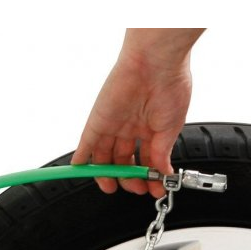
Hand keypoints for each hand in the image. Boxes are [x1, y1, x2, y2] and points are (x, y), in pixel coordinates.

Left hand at [72, 29, 201, 196]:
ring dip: (108, 174)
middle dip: (129, 177)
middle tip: (136, 188)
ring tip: (112, 187)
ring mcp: (114, 122)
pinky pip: (87, 142)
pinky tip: (79, 168)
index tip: (154, 188)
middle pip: (124, 158)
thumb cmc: (170, 84)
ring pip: (105, 155)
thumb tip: (163, 174)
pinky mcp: (99, 118)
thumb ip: (162, 154)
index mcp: (151, 125)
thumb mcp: (170, 129)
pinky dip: (82, 156)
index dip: (148, 175)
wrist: (157, 61)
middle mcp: (131, 124)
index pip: (146, 157)